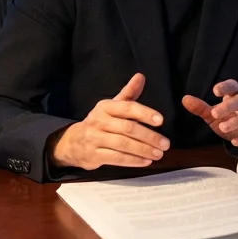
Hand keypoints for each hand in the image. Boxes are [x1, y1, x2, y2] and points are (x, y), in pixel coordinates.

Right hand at [50, 73, 168, 168]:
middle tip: (165, 143)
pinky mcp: (93, 155)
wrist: (72, 142)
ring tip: (159, 154)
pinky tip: (146, 161)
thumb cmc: (99, 123)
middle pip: (127, 128)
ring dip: (143, 150)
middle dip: (149, 136)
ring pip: (123, 145)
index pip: (126, 107)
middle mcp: (98, 121)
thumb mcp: (111, 106)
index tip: (160, 120)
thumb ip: (128, 93)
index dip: (144, 113)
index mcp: (105, 107)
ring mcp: (94, 139)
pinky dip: (133, 161)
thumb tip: (140, 76)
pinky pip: (116, 158)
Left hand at [182, 79, 237, 151]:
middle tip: (214, 113)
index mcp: (236, 97)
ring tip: (222, 128)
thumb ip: (201, 108)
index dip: (226, 87)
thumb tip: (185, 99)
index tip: (215, 91)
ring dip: (236, 121)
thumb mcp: (214, 116)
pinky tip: (234, 142)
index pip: (234, 86)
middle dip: (229, 106)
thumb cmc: (231, 122)